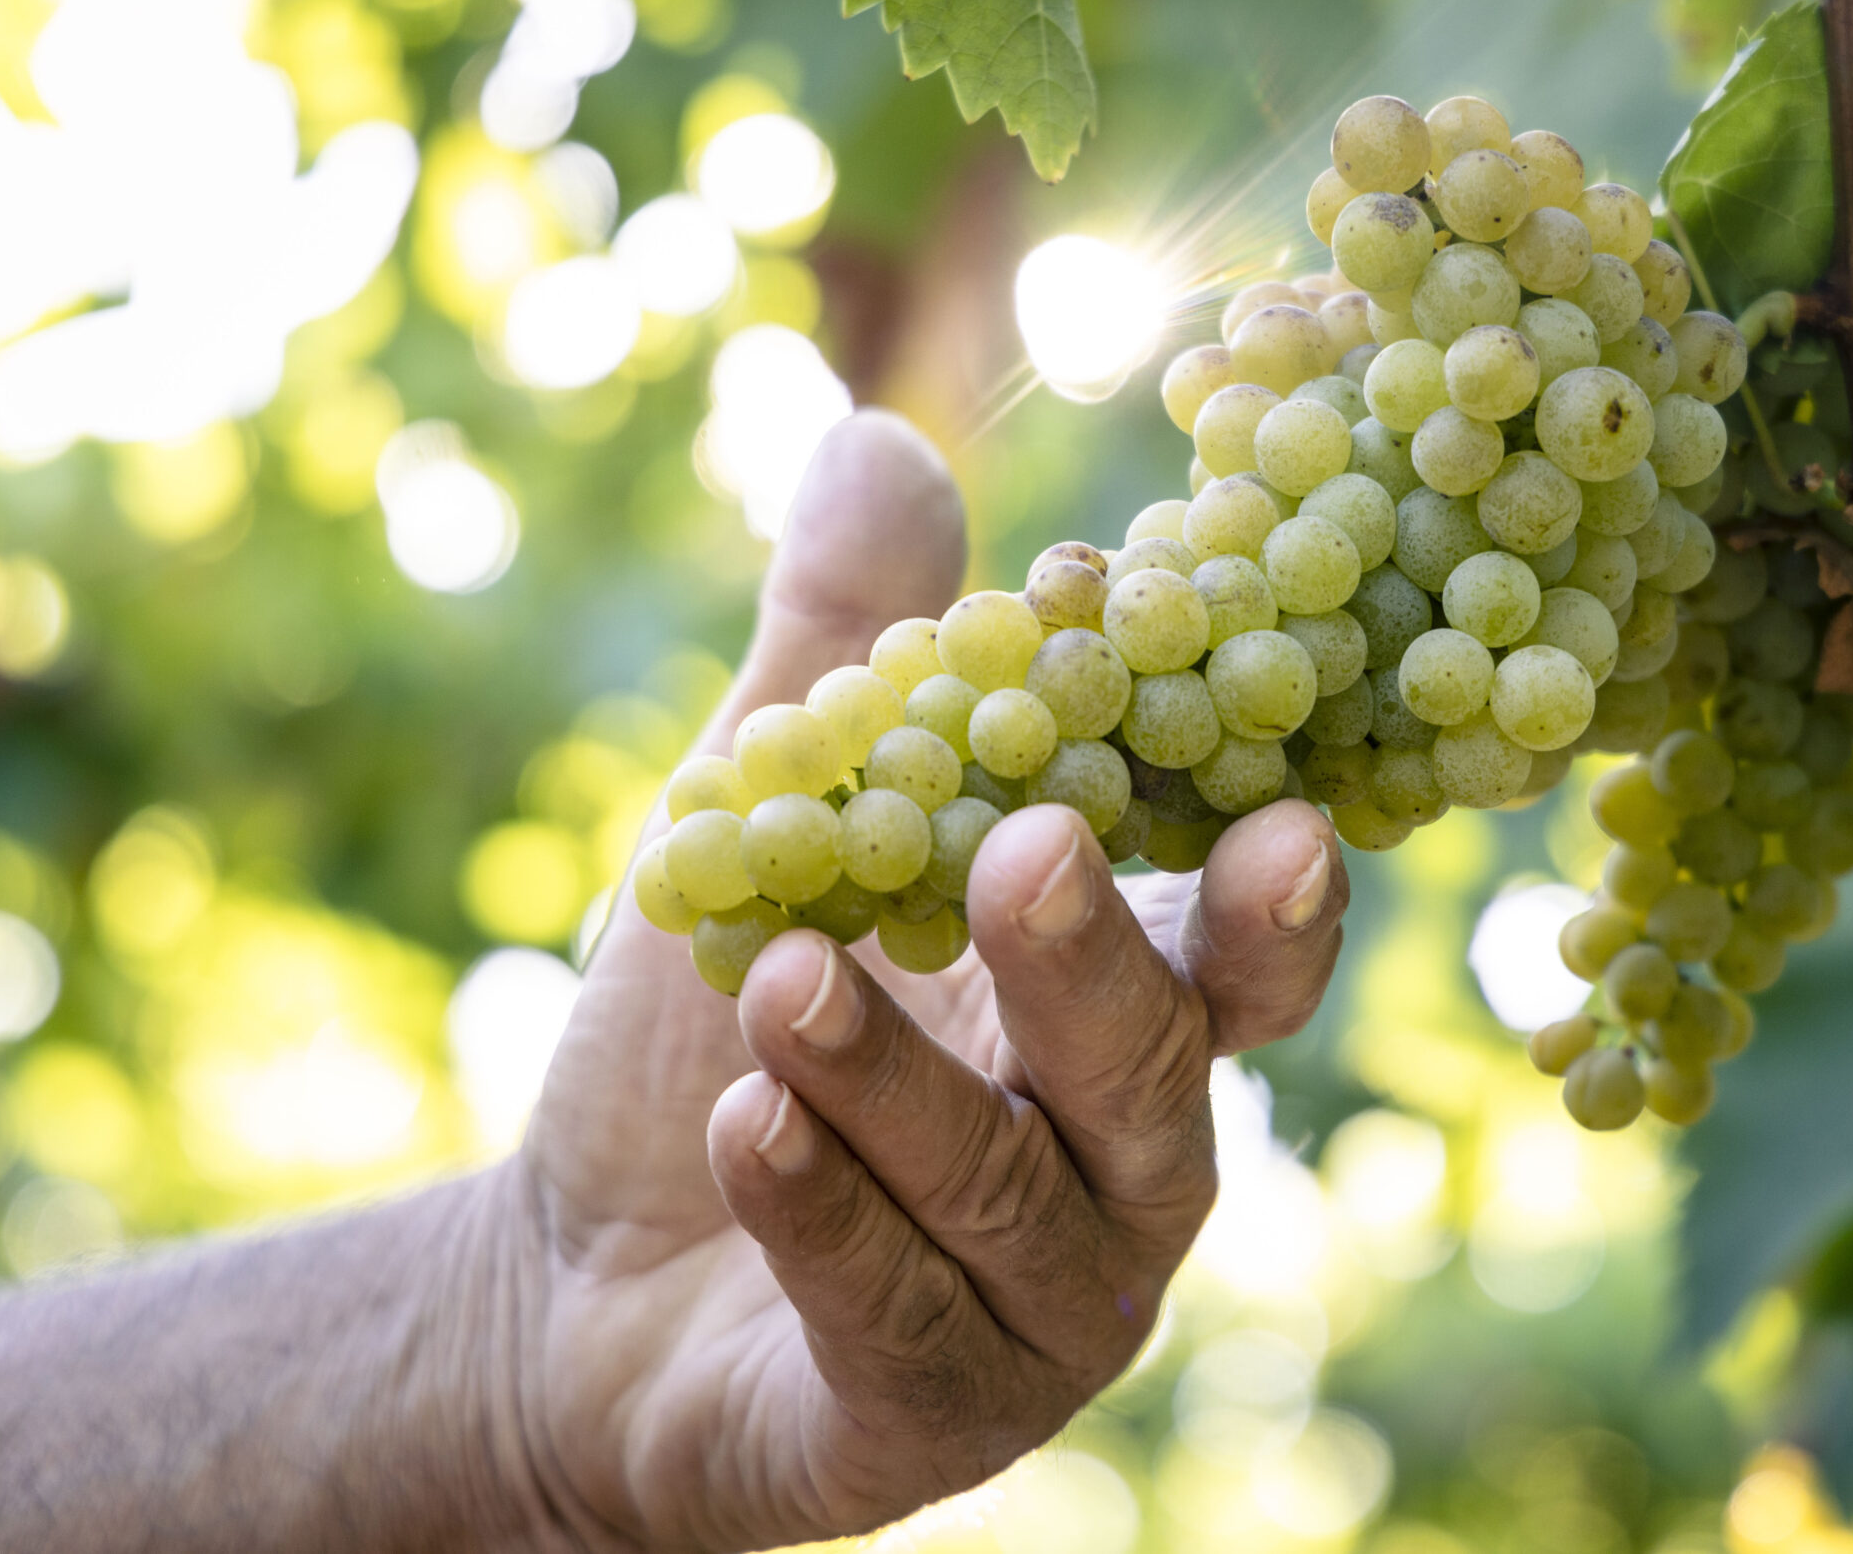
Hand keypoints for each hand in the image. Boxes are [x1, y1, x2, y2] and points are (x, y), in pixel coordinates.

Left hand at [491, 415, 1350, 1551]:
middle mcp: (1121, 1177)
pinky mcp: (920, 1419)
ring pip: (1015, 1200)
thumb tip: (874, 432)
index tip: (1271, 794)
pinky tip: (745, 1124)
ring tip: (779, 978)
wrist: (581, 1286)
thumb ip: (848, 665)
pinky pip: (893, 1316)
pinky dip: (822, 1212)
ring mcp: (1035, 1316)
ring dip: (902, 1084)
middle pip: (1162, 1079)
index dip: (1271, 887)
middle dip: (1099, 964)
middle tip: (1027, 851)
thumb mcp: (776, 835)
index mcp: (1126, 1025)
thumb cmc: (736, 1038)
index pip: (1243, 957)